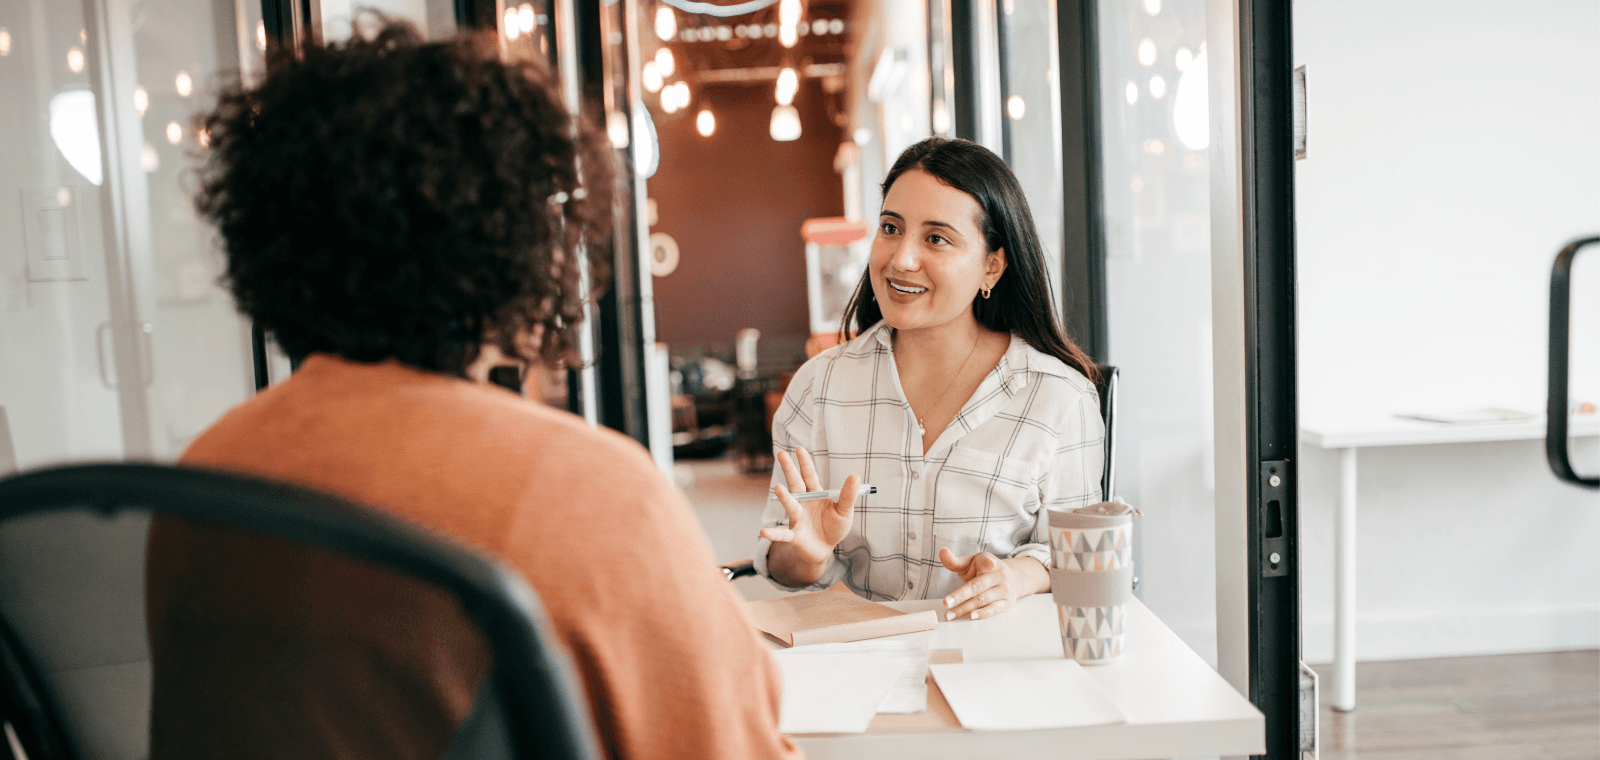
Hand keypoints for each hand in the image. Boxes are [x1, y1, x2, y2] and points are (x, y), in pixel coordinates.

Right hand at [759, 447, 858, 565]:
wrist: (826, 549)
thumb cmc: (834, 527)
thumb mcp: (845, 511)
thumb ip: (848, 495)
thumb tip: (855, 475)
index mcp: (815, 494)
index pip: (809, 475)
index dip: (805, 463)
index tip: (799, 448)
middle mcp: (803, 503)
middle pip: (796, 484)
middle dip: (789, 469)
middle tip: (781, 454)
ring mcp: (797, 519)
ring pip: (791, 506)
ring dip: (785, 498)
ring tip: (778, 488)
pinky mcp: (795, 536)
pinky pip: (783, 535)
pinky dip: (774, 533)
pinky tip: (763, 532)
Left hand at [939, 549, 1047, 620]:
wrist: (1013, 578)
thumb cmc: (985, 570)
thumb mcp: (972, 562)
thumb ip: (955, 561)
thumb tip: (942, 551)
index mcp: (989, 561)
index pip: (987, 562)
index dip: (988, 563)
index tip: (989, 563)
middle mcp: (999, 575)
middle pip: (978, 586)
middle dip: (960, 595)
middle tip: (946, 603)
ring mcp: (1004, 589)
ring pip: (982, 600)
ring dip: (964, 609)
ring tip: (950, 615)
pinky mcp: (1007, 602)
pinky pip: (993, 609)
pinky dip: (983, 613)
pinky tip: (971, 616)